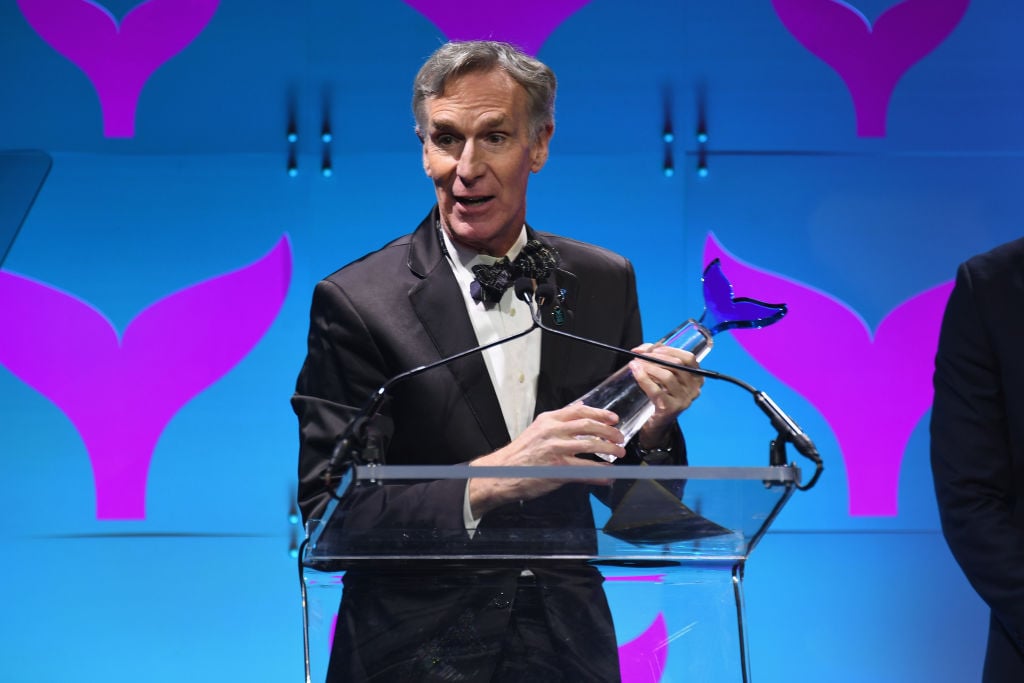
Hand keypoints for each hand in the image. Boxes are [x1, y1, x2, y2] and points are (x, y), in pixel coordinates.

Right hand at [467, 403, 624, 515]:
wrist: (502, 473)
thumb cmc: (520, 454)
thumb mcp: (537, 429)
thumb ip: (558, 420)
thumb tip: (578, 406)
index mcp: (549, 420)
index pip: (580, 411)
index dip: (600, 413)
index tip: (613, 418)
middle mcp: (553, 432)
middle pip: (589, 426)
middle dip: (609, 431)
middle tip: (620, 437)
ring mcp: (556, 450)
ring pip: (591, 446)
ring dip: (609, 450)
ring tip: (619, 453)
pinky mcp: (558, 469)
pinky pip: (586, 470)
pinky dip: (601, 474)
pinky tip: (609, 476)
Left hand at [629, 344, 702, 446]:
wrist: (658, 422)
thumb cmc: (661, 394)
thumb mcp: (664, 375)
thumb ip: (656, 359)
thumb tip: (642, 349)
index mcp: (696, 377)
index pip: (689, 358)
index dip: (670, 350)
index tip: (653, 348)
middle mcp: (694, 388)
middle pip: (677, 365)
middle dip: (655, 357)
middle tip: (639, 355)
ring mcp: (684, 400)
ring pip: (667, 376)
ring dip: (649, 367)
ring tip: (635, 364)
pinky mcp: (671, 409)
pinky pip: (656, 390)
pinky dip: (644, 378)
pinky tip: (636, 372)